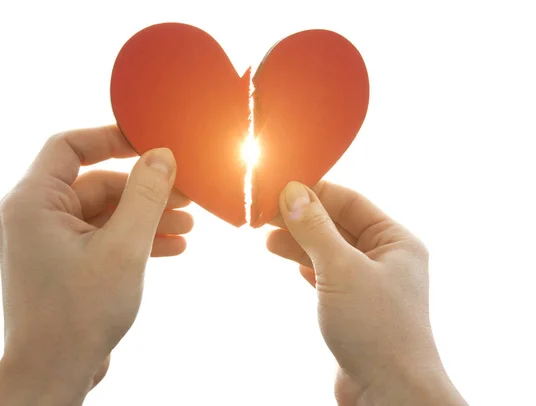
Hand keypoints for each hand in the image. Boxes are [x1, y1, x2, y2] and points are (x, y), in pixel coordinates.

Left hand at [0, 126, 192, 405]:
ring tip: (188, 225)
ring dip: (145, 217)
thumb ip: (145, 195)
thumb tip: (162, 155)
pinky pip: (102, 237)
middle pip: (96, 183)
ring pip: (104, 213)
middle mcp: (34, 217)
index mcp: (32, 202)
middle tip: (185, 195)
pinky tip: (173, 247)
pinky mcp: (63, 263)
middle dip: (144, 190)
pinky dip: (134, 239)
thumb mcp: (123, 247)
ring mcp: (48, 242)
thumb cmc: (78, 314)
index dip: (111, 138)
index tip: (150, 143)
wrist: (54, 375)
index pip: (69, 146)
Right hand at [266, 181, 466, 405]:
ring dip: (299, 243)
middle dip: (302, 218)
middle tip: (265, 212)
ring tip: (266, 237)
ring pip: (329, 251)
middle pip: (337, 225)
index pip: (350, 201)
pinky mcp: (355, 307)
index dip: (315, 191)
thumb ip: (315, 229)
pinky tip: (290, 262)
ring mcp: (370, 284)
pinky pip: (327, 275)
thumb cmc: (377, 329)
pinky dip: (307, 266)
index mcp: (396, 241)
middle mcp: (386, 259)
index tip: (280, 185)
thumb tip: (292, 192)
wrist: (389, 393)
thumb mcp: (341, 269)